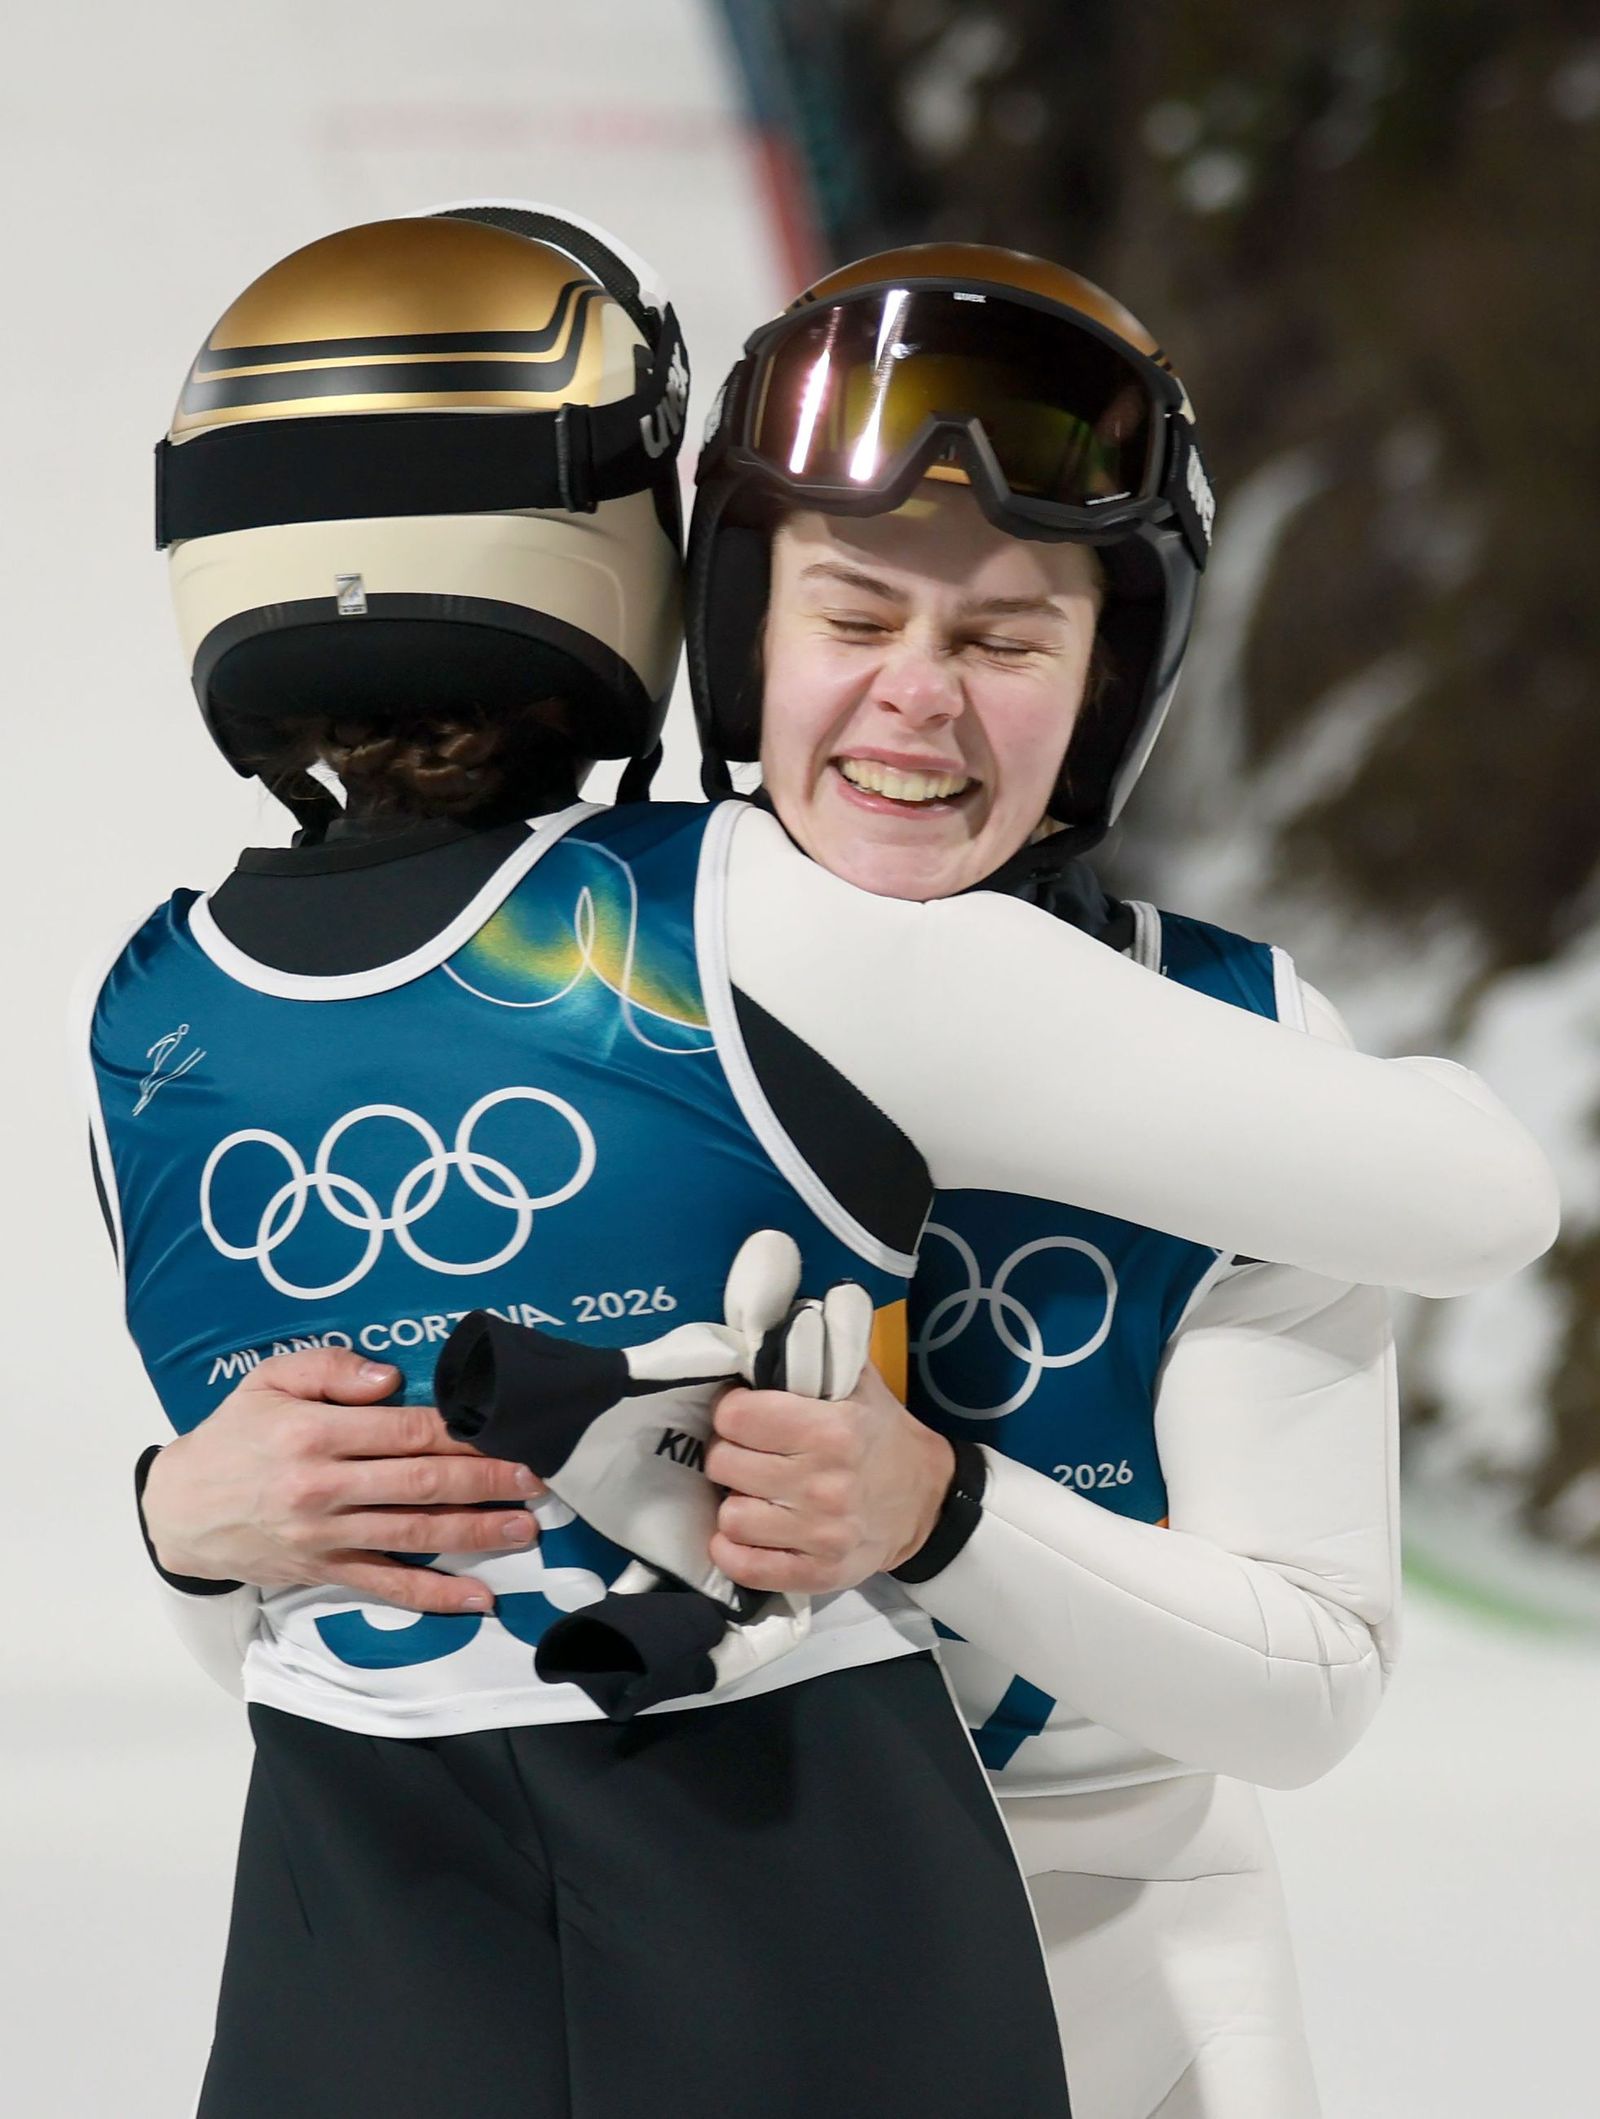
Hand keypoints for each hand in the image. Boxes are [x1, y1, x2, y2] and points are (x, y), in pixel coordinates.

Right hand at [140, 1347, 543, 1614]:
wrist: (182, 1508)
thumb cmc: (235, 1434)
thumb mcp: (269, 1379)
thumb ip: (330, 1369)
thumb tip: (390, 1377)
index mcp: (314, 1434)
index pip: (406, 1430)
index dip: (464, 1430)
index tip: (509, 1427)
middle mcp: (323, 1488)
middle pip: (422, 1483)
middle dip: (487, 1479)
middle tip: (538, 1477)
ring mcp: (326, 1536)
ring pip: (415, 1535)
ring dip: (476, 1532)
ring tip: (526, 1528)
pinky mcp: (325, 1572)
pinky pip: (388, 1588)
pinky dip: (436, 1597)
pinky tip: (479, 1599)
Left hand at [706, 1361, 955, 1595]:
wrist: (927, 1500)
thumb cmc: (881, 1434)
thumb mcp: (859, 1382)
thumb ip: (818, 1350)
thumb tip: (768, 1322)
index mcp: (831, 1429)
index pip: (736, 1416)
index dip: (731, 1410)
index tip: (745, 1414)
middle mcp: (823, 1483)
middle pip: (724, 1464)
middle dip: (730, 1454)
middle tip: (750, 1453)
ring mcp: (821, 1534)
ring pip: (730, 1517)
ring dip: (736, 1503)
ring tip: (756, 1492)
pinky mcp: (818, 1573)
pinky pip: (746, 1567)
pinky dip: (734, 1551)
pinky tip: (746, 1533)